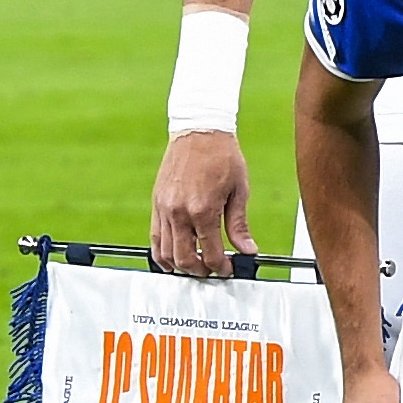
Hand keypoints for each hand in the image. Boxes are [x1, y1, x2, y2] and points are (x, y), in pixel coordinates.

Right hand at [152, 130, 254, 275]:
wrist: (200, 132)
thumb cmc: (223, 158)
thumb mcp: (240, 191)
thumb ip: (239, 225)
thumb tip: (247, 251)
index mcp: (203, 210)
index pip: (209, 253)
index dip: (220, 267)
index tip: (227, 269)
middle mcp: (179, 212)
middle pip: (184, 258)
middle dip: (199, 270)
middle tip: (212, 271)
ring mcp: (164, 209)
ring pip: (164, 252)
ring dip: (180, 265)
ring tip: (195, 265)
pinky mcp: (156, 203)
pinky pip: (154, 236)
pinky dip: (161, 252)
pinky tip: (173, 257)